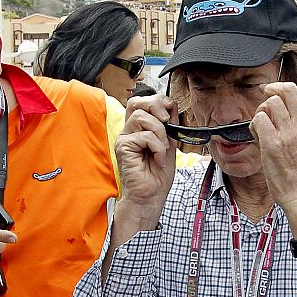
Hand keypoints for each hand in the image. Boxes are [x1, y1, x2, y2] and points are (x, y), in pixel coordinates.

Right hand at [115, 94, 177, 226]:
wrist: (152, 196)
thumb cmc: (157, 175)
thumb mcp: (168, 144)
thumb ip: (169, 125)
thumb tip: (172, 106)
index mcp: (137, 129)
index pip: (141, 102)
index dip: (157, 100)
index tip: (171, 110)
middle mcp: (128, 131)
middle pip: (136, 102)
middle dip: (155, 106)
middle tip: (167, 121)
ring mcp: (124, 139)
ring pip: (142, 118)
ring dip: (160, 133)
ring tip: (162, 149)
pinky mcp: (123, 148)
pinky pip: (144, 136)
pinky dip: (157, 147)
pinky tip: (158, 159)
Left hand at [251, 83, 296, 229]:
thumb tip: (282, 113)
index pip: (294, 91)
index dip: (277, 87)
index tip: (268, 90)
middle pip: (279, 93)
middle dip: (266, 100)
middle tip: (263, 114)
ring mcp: (286, 133)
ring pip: (267, 105)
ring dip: (259, 114)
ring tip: (261, 130)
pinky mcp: (273, 144)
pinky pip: (258, 121)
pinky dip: (254, 127)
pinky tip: (257, 138)